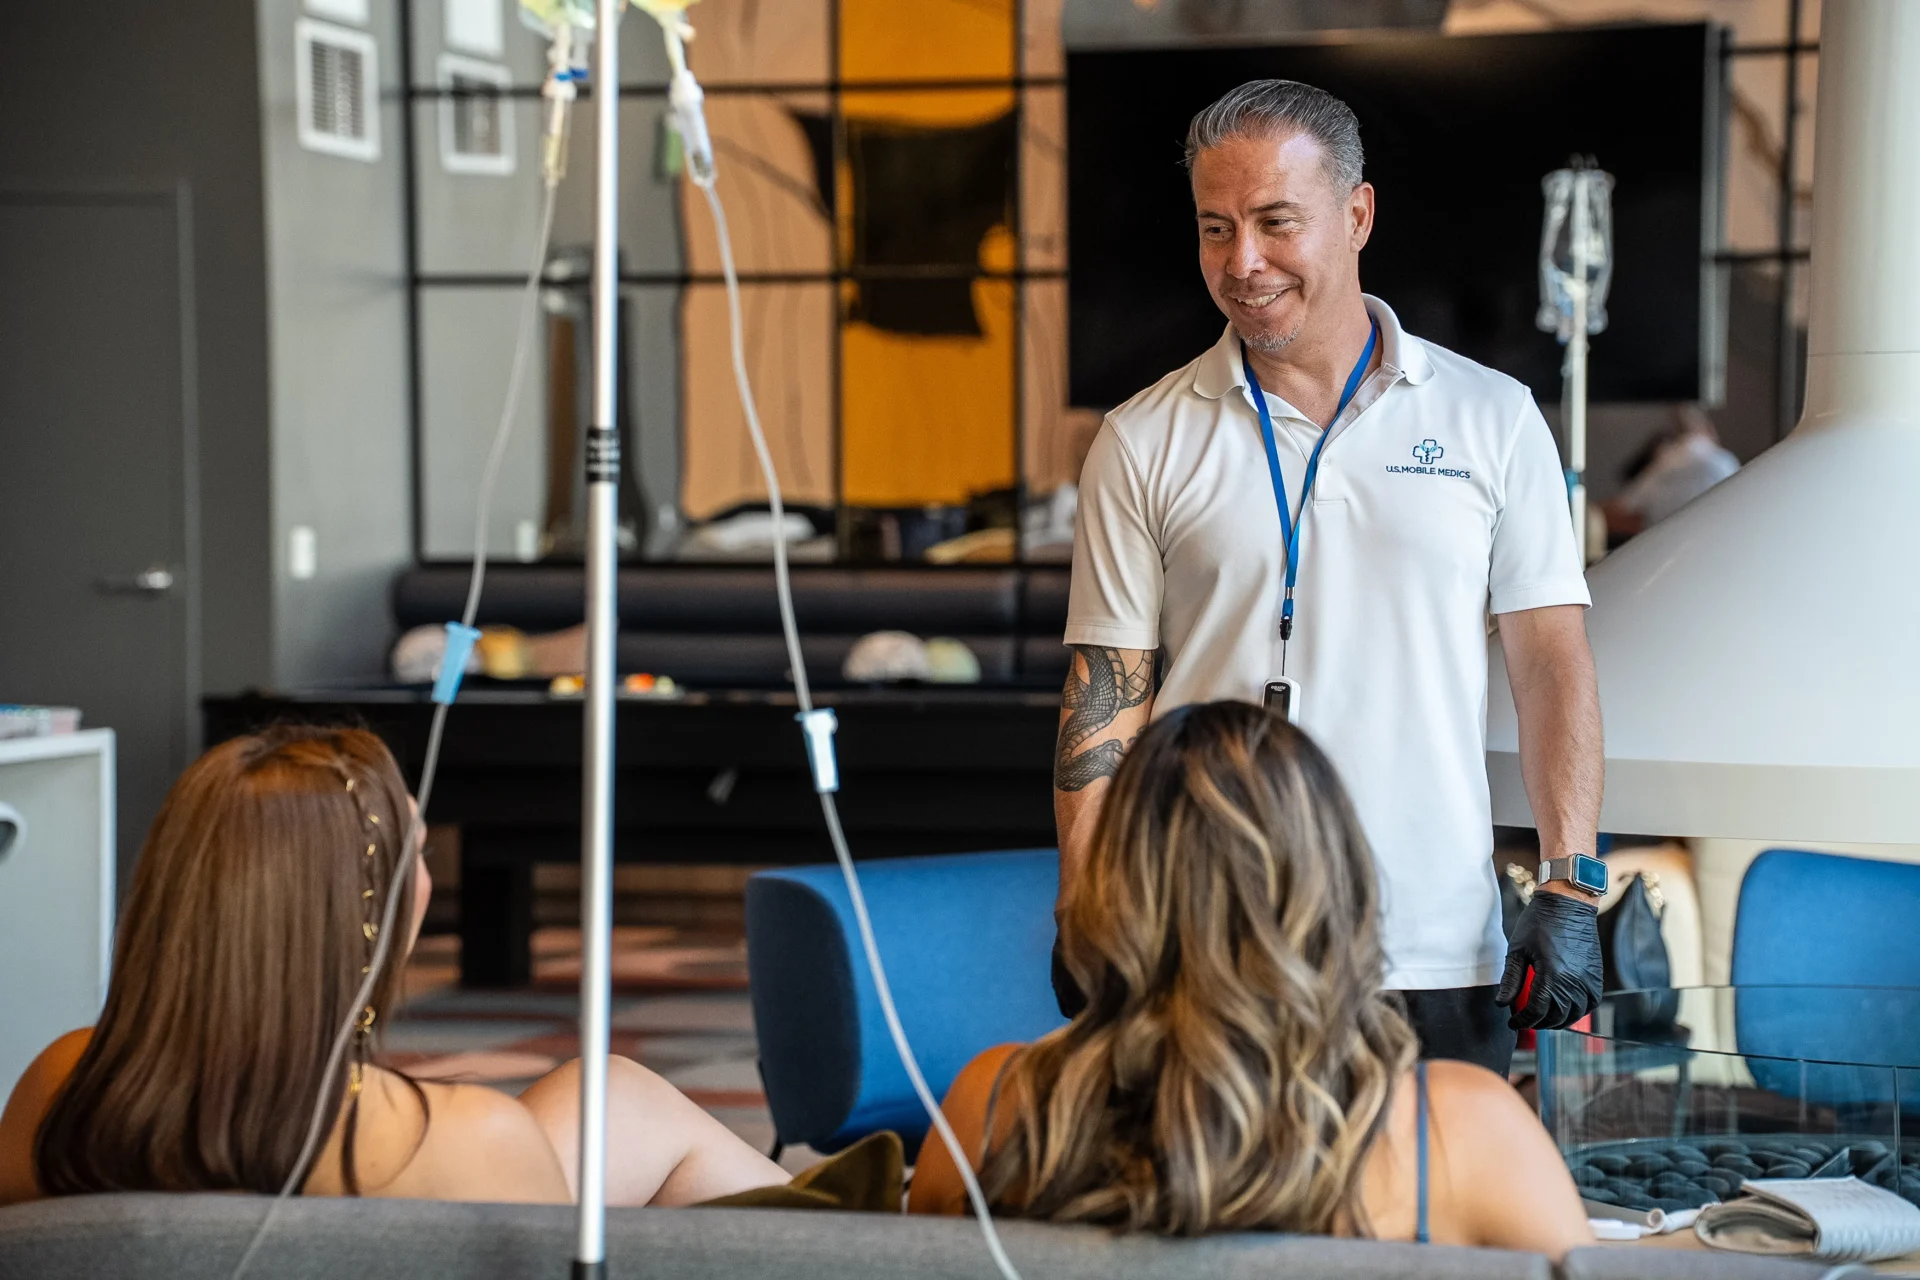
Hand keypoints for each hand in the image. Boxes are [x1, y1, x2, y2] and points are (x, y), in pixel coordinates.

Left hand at [1496, 888, 1602, 1030]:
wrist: (1569, 905)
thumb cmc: (1539, 923)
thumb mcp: (1518, 950)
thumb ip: (1511, 980)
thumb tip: (1502, 1004)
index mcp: (1552, 975)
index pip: (1537, 1011)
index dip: (1523, 1020)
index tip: (1513, 1022)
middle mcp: (1574, 982)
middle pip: (1556, 1017)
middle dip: (1538, 1023)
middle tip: (1526, 1020)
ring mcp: (1588, 981)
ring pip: (1574, 1014)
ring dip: (1558, 1021)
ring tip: (1543, 1018)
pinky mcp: (1596, 977)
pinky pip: (1590, 1004)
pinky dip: (1577, 1012)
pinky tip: (1565, 1009)